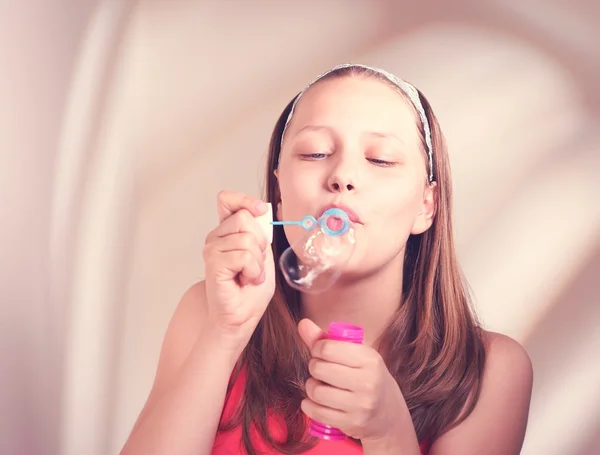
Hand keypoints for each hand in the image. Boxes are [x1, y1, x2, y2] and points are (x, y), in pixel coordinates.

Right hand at [203, 190, 275, 345]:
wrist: (241, 317)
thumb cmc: (251, 290)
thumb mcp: (263, 255)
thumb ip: (260, 233)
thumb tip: (260, 211)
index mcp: (227, 232)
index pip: (227, 200)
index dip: (244, 199)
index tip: (259, 210)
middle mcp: (215, 237)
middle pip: (244, 218)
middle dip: (259, 242)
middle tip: (254, 264)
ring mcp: (211, 249)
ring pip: (247, 238)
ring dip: (257, 262)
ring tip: (249, 276)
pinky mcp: (213, 262)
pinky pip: (244, 256)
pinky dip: (253, 271)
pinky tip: (245, 280)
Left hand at [298, 319, 408, 442]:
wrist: (389, 413)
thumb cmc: (366, 377)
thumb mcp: (355, 355)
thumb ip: (326, 339)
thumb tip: (302, 323)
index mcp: (369, 359)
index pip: (328, 348)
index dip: (317, 348)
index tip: (320, 351)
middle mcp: (367, 382)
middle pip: (319, 369)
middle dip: (314, 367)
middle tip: (320, 369)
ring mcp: (360, 405)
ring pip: (316, 392)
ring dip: (311, 387)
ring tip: (318, 385)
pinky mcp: (352, 423)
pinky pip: (318, 412)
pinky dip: (309, 405)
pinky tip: (314, 401)